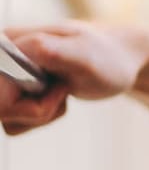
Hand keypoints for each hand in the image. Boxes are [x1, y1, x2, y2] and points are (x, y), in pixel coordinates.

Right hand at [1, 22, 144, 134]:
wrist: (117, 60)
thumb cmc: (105, 57)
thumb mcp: (83, 55)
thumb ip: (50, 50)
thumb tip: (22, 46)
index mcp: (6, 46)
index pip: (0, 97)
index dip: (29, 105)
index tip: (61, 88)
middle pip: (2, 112)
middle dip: (37, 110)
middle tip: (64, 89)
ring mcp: (5, 78)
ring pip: (8, 120)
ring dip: (41, 114)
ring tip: (62, 90)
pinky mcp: (14, 93)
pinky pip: (16, 123)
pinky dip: (41, 117)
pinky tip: (57, 97)